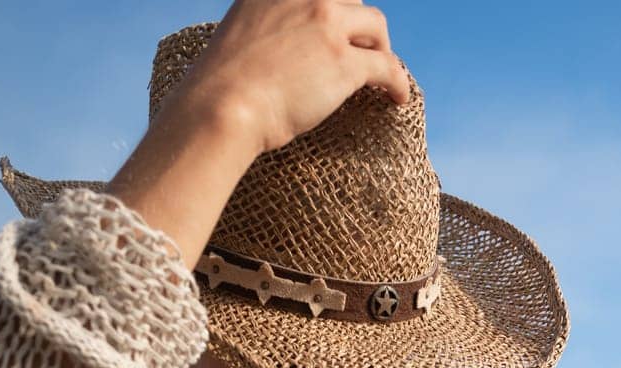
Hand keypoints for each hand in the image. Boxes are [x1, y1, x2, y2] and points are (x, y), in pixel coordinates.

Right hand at [181, 0, 410, 156]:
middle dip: (358, 27)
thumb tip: (281, 46)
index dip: (335, 9)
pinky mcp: (345, 63)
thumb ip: (266, 25)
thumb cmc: (223, 85)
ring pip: (376, 26)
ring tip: (380, 74)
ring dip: (381, 48)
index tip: (337, 29)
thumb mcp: (241, 33)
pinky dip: (397, 82)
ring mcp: (328, 25)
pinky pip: (387, 67)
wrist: (223, 105)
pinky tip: (397, 98)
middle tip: (359, 52)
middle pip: (352, 1)